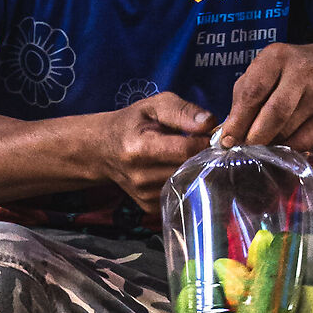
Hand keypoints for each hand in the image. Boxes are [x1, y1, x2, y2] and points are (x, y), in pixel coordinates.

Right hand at [89, 91, 214, 211]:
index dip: (203, 141)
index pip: (186, 150)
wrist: (103, 150)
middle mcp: (140, 176)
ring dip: (194, 170)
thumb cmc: (132, 124)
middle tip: (199, 144)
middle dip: (201, 156)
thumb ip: (182, 111)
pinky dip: (184, 182)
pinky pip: (180, 194)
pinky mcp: (149, 206)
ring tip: (185, 155)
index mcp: (139, 148)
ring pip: (187, 184)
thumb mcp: (153, 106)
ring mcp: (144, 195)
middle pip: (189, 169)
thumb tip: (209, 124)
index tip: (207, 134)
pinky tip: (175, 169)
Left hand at [216, 43, 312, 149]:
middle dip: (254, 136)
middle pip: (274, 113)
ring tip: (261, 142)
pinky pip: (303, 142)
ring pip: (287, 130)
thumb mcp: (262, 73)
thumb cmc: (286, 74)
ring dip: (269, 143)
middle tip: (242, 148)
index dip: (238, 121)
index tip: (227, 140)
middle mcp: (301, 71)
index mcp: (276, 57)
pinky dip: (286, 148)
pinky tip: (280, 144)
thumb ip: (242, 100)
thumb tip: (226, 135)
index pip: (253, 92)